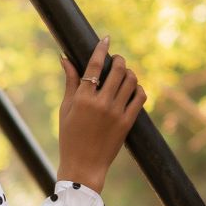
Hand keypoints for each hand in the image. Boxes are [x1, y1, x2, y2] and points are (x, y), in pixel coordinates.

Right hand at [56, 34, 145, 194]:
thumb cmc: (70, 138)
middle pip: (118, 69)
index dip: (101, 48)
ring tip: (125, 75)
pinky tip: (133, 90)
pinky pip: (140, 97)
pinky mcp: (127, 123)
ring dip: (130, 73)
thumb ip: (70, 83)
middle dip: (119, 60)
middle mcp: (101, 103)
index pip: (94, 65)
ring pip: (131, 81)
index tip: (106, 39)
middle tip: (117, 61)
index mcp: (82, 98)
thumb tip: (65, 58)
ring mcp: (116, 113)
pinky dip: (139, 89)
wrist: (83, 167)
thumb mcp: (66, 109)